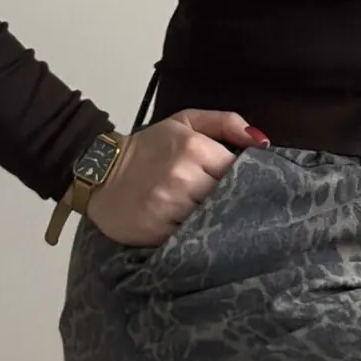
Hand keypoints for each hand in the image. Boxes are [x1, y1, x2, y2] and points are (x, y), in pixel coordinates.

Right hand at [87, 107, 267, 246]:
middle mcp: (182, 177)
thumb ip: (226, 122)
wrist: (98, 173)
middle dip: (232, 201)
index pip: (238, 169)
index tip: (242, 183)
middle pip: (228, 197)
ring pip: (213, 219)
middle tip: (230, 204)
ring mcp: (169, 206)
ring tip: (212, 217)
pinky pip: (192, 238)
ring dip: (215, 220)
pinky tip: (194, 231)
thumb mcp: (184, 122)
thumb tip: (262, 141)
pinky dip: (196, 236)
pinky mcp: (158, 231)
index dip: (243, 178)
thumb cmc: (148, 148)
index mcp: (193, 148)